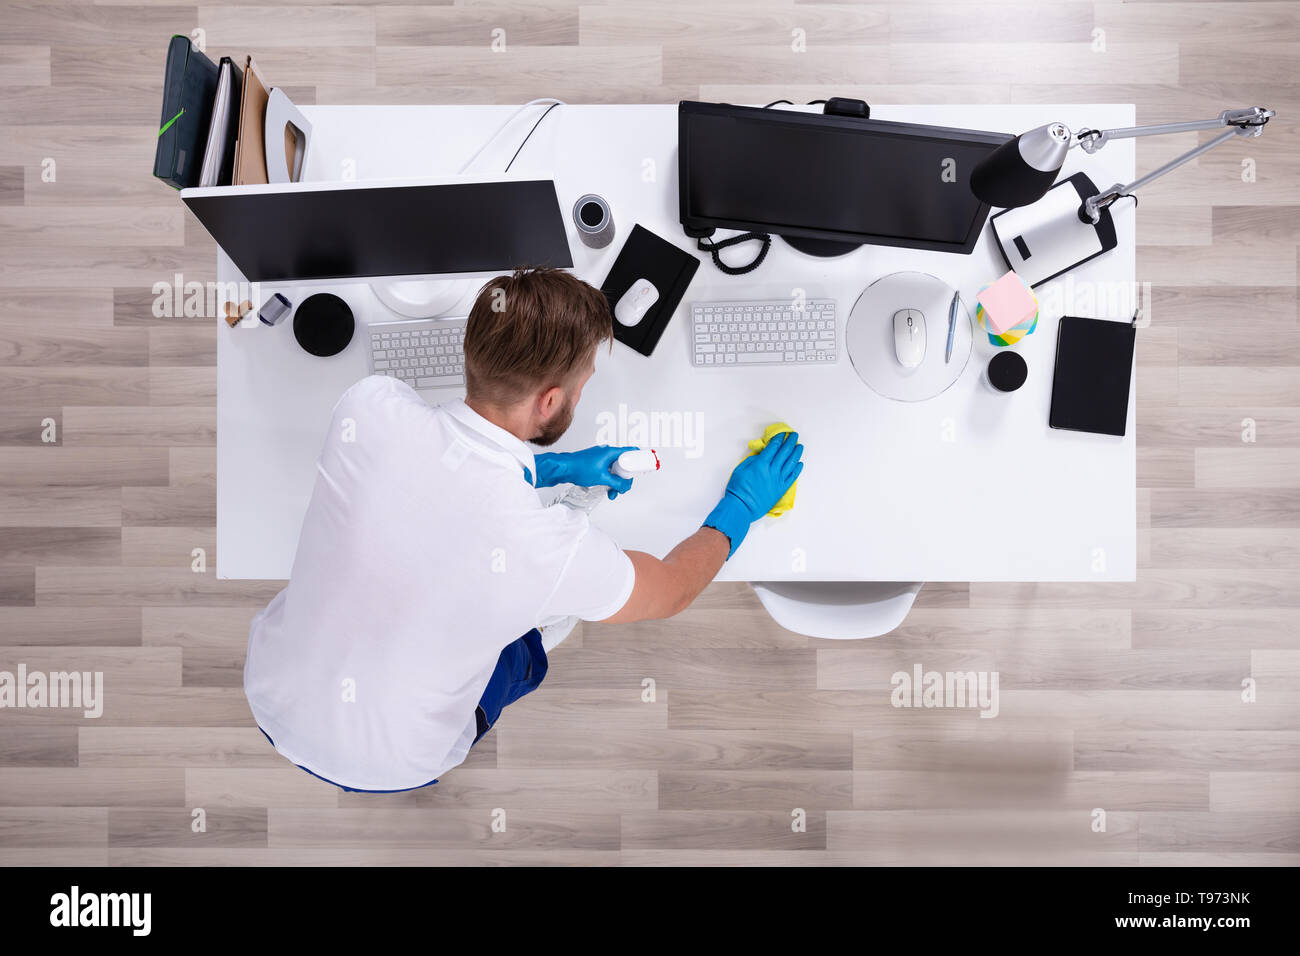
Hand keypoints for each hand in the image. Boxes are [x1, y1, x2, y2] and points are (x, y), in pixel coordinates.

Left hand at [534, 445, 637, 498]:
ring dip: (616, 482)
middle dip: (625, 479)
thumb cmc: (579, 468)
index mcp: (611, 452)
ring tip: (612, 493)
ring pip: (615, 470)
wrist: (564, 469)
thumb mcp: (602, 478)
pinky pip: (608, 471)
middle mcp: (607, 453)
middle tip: (623, 488)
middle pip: (624, 465)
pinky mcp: (596, 463)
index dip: (639, 459)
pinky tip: (606, 489)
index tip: (644, 467)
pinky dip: (609, 480)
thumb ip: (616, 483)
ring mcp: (601, 458)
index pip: (631, 452)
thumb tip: (625, 486)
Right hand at [703, 431, 803, 557]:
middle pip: (784, 452)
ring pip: (791, 463)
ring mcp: (778, 480)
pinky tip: (799, 463)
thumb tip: (761, 455)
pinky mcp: (781, 489)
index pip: (773, 447)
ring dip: (796, 453)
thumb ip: (751, 460)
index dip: (778, 438)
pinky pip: (792, 477)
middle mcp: (772, 470)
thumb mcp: (739, 469)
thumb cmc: (738, 490)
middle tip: (794, 435)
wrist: (742, 507)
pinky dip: (797, 469)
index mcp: (761, 464)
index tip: (782, 433)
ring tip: (799, 446)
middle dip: (790, 441)